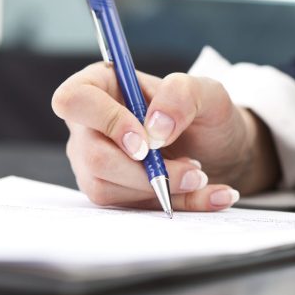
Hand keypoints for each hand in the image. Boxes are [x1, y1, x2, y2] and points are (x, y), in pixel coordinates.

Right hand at [52, 62, 279, 210]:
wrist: (221, 151)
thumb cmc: (206, 114)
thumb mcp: (208, 92)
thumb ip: (181, 95)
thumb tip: (154, 129)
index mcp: (102, 85)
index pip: (74, 99)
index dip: (107, 121)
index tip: (146, 142)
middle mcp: (89, 125)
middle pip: (94, 156)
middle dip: (146, 171)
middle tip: (192, 168)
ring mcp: (93, 161)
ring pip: (107, 189)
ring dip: (161, 189)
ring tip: (199, 176)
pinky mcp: (109, 191)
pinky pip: (128, 209)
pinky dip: (174, 204)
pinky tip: (207, 194)